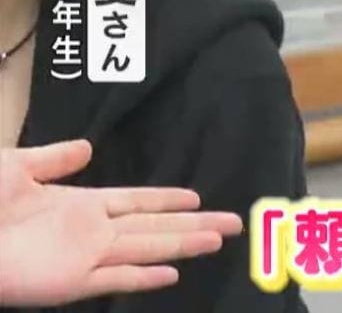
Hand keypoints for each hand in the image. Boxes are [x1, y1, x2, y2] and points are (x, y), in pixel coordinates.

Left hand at [0, 139, 243, 305]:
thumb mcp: (16, 167)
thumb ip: (53, 159)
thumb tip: (88, 147)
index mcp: (78, 203)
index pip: (134, 200)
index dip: (164, 199)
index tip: (195, 197)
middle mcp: (90, 230)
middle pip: (153, 226)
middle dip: (192, 224)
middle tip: (232, 223)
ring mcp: (84, 257)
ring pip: (147, 249)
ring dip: (182, 245)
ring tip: (219, 241)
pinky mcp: (71, 282)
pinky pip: (117, 279)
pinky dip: (144, 278)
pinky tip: (172, 275)